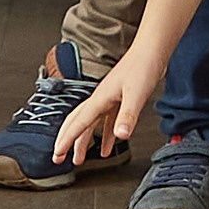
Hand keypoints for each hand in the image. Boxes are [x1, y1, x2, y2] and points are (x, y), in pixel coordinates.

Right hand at [51, 47, 162, 168]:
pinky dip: (104, 136)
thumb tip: (120, 136)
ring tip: (78, 159)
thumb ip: (127, 116)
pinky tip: (108, 148)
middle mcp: (101, 99)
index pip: (79, 122)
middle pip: (77, 122)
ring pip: (89, 123)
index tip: (57, 153)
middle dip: (66, 140)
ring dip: (83, 141)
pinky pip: (106, 122)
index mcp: (100, 98)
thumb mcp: (136, 94)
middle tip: (57, 157)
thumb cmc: (143, 66)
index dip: (67, 139)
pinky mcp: (119, 99)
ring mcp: (109, 99)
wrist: (151, 50)